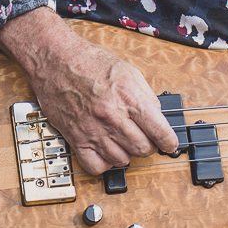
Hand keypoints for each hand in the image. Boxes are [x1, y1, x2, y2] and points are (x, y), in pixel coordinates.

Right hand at [0, 8, 178, 174]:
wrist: (57, 60)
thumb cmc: (90, 62)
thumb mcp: (129, 72)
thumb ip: (146, 97)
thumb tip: (157, 117)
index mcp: (129, 98)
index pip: (159, 132)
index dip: (169, 142)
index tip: (170, 144)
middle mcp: (112, 117)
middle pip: (143, 149)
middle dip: (149, 146)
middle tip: (146, 139)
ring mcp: (93, 130)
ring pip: (122, 160)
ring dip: (128, 153)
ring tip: (125, 142)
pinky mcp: (76, 139)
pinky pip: (96, 166)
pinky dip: (105, 163)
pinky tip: (106, 150)